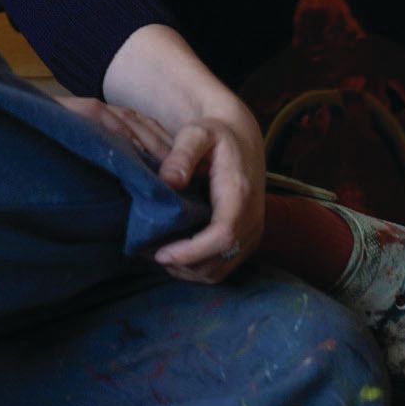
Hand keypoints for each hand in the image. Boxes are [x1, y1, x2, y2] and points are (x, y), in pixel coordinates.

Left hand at [57, 90, 264, 285]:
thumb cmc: (216, 136)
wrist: (242, 141)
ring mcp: (252, 234)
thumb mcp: (197, 134)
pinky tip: (177, 255)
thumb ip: (182, 154)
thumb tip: (169, 181)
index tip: (162, 253)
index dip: (192, 252)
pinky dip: (198, 269)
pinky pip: (223, 268)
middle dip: (184, 264)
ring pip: (219, 271)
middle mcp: (252, 219)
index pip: (222, 236)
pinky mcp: (247, 242)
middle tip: (152, 253)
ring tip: (162, 255)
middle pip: (219, 261)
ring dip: (188, 270)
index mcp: (240, 194)